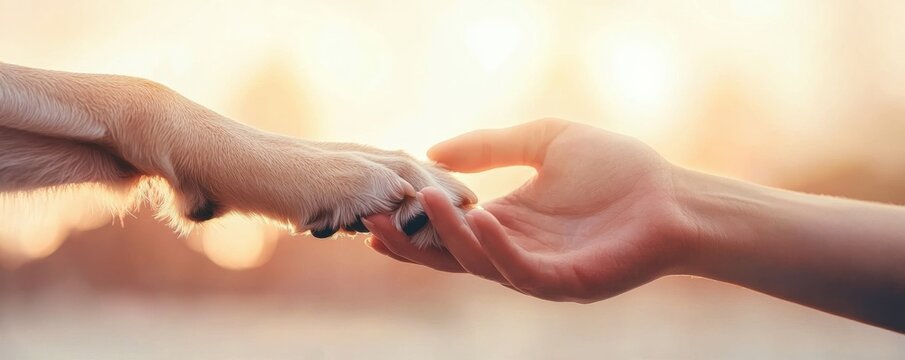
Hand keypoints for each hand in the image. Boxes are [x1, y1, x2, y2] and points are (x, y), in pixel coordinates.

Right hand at [365, 119, 698, 301]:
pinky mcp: (568, 282)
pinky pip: (523, 272)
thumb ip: (491, 146)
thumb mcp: (544, 140)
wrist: (676, 195)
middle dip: (413, 242)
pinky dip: (497, 249)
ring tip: (422, 203)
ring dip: (449, 238)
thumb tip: (433, 150)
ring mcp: (540, 270)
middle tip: (375, 221)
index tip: (377, 210)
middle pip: (452, 256)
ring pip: (480, 264)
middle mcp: (516, 252)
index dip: (414, 224)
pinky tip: (479, 220)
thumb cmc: (619, 168)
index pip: (449, 231)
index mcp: (508, 223)